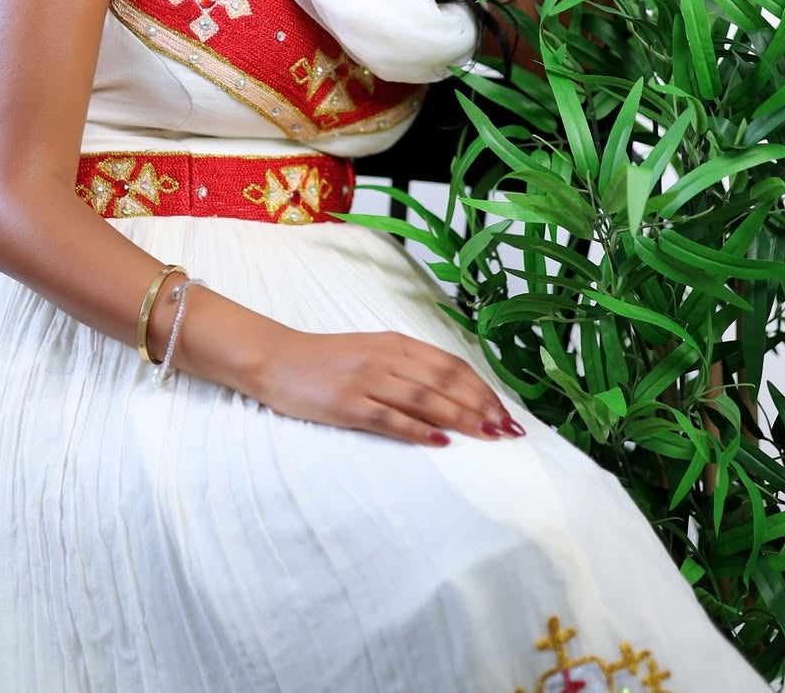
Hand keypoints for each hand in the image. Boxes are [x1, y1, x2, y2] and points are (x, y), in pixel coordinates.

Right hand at [252, 328, 525, 446]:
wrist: (276, 358)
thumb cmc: (326, 360)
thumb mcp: (371, 352)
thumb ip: (407, 368)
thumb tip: (449, 396)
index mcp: (396, 343)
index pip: (451, 365)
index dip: (482, 387)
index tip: (505, 410)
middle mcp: (386, 357)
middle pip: (445, 381)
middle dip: (481, 405)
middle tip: (508, 429)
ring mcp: (366, 379)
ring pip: (424, 398)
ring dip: (460, 417)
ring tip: (487, 435)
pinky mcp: (347, 404)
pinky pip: (389, 417)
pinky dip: (418, 430)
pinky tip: (440, 442)